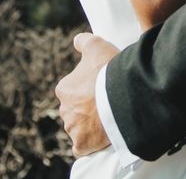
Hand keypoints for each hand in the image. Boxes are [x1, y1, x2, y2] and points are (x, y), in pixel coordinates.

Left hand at [56, 32, 117, 156]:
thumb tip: (76, 41)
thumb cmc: (108, 70)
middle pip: (75, 110)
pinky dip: (89, 143)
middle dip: (86, 107)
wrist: (121, 96)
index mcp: (64, 89)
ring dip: (89, 124)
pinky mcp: (82, 144)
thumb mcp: (97, 46)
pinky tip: (100, 135)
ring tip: (108, 116)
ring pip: (78, 127)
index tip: (102, 86)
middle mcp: (64, 110)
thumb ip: (84, 41)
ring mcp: (73, 129)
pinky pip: (81, 146)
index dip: (88, 87)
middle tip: (106, 102)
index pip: (72, 90)